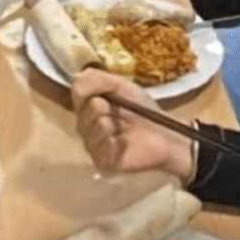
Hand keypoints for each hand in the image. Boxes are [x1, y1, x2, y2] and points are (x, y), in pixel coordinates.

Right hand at [72, 69, 198, 183]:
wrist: (165, 136)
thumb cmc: (144, 111)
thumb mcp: (122, 87)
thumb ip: (97, 79)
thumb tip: (74, 78)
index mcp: (86, 107)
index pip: (77, 90)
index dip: (95, 88)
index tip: (110, 91)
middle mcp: (83, 125)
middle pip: (89, 106)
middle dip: (112, 107)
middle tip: (125, 114)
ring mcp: (90, 144)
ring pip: (98, 123)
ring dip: (118, 124)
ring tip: (127, 130)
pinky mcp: (100, 161)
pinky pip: (104, 144)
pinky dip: (120, 141)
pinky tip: (127, 143)